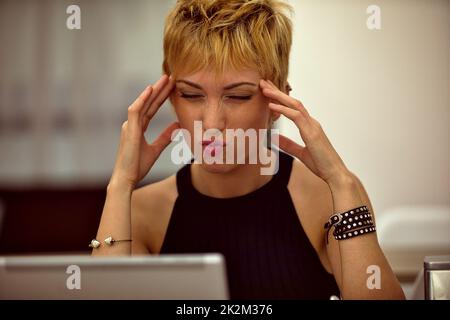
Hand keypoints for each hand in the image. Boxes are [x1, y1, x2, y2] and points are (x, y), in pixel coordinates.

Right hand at [110, 74, 179, 189]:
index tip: (172, 87)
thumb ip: (165, 137)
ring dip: (154, 90)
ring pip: (143, 103)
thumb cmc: (137, 166)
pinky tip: (151, 89)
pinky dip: (142, 99)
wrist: (127, 179)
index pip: (151, 108)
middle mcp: (132, 124)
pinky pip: (135, 110)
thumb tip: (177, 126)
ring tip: (165, 79)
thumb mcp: (155, 149)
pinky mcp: (129, 130)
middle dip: (160, 90)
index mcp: (138, 128)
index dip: (161, 97)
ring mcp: (129, 126)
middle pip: (148, 103)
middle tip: (171, 77)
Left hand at [260, 79, 351, 184]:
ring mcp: (312, 126)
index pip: (293, 107)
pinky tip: (271, 105)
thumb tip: (275, 138)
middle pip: (293, 101)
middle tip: (263, 82)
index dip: (280, 98)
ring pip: (294, 105)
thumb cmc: (321, 164)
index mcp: (309, 126)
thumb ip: (288, 145)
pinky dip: (283, 109)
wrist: (335, 173)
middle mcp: (311, 123)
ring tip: (265, 89)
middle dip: (277, 91)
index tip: (268, 91)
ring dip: (278, 96)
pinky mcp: (311, 133)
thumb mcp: (300, 153)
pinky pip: (296, 116)